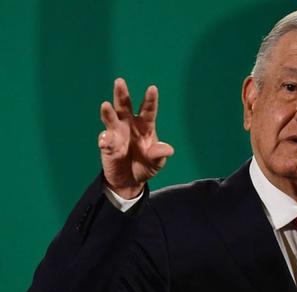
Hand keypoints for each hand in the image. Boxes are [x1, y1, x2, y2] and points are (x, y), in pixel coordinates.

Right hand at [98, 78, 173, 198]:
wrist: (130, 181)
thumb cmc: (145, 166)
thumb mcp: (156, 162)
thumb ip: (160, 154)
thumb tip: (168, 149)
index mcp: (145, 126)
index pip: (148, 110)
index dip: (150, 100)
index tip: (152, 88)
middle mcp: (129, 125)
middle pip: (125, 106)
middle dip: (122, 94)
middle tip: (119, 82)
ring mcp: (117, 134)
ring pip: (111, 119)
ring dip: (108, 112)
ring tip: (105, 105)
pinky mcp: (107, 146)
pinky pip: (105, 141)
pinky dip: (105, 140)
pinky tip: (106, 141)